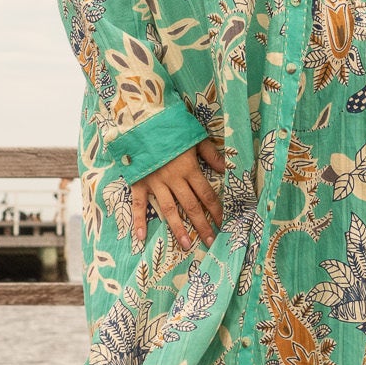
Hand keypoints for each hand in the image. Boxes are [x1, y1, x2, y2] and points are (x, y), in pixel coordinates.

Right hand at [133, 138, 227, 252]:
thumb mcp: (194, 137)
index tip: (223, 224)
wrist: (141, 119)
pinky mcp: (139, 182)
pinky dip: (139, 221)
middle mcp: (173, 179)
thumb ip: (210, 154)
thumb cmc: (170, 127)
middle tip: (210, 242)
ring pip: (168, 210)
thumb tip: (226, 169)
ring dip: (178, 228)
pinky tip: (140, 237)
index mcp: (189, 168)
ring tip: (187, 245)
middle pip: (191, 206)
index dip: (216, 210)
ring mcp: (155, 182)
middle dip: (202, 225)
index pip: (206, 194)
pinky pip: (139, 204)